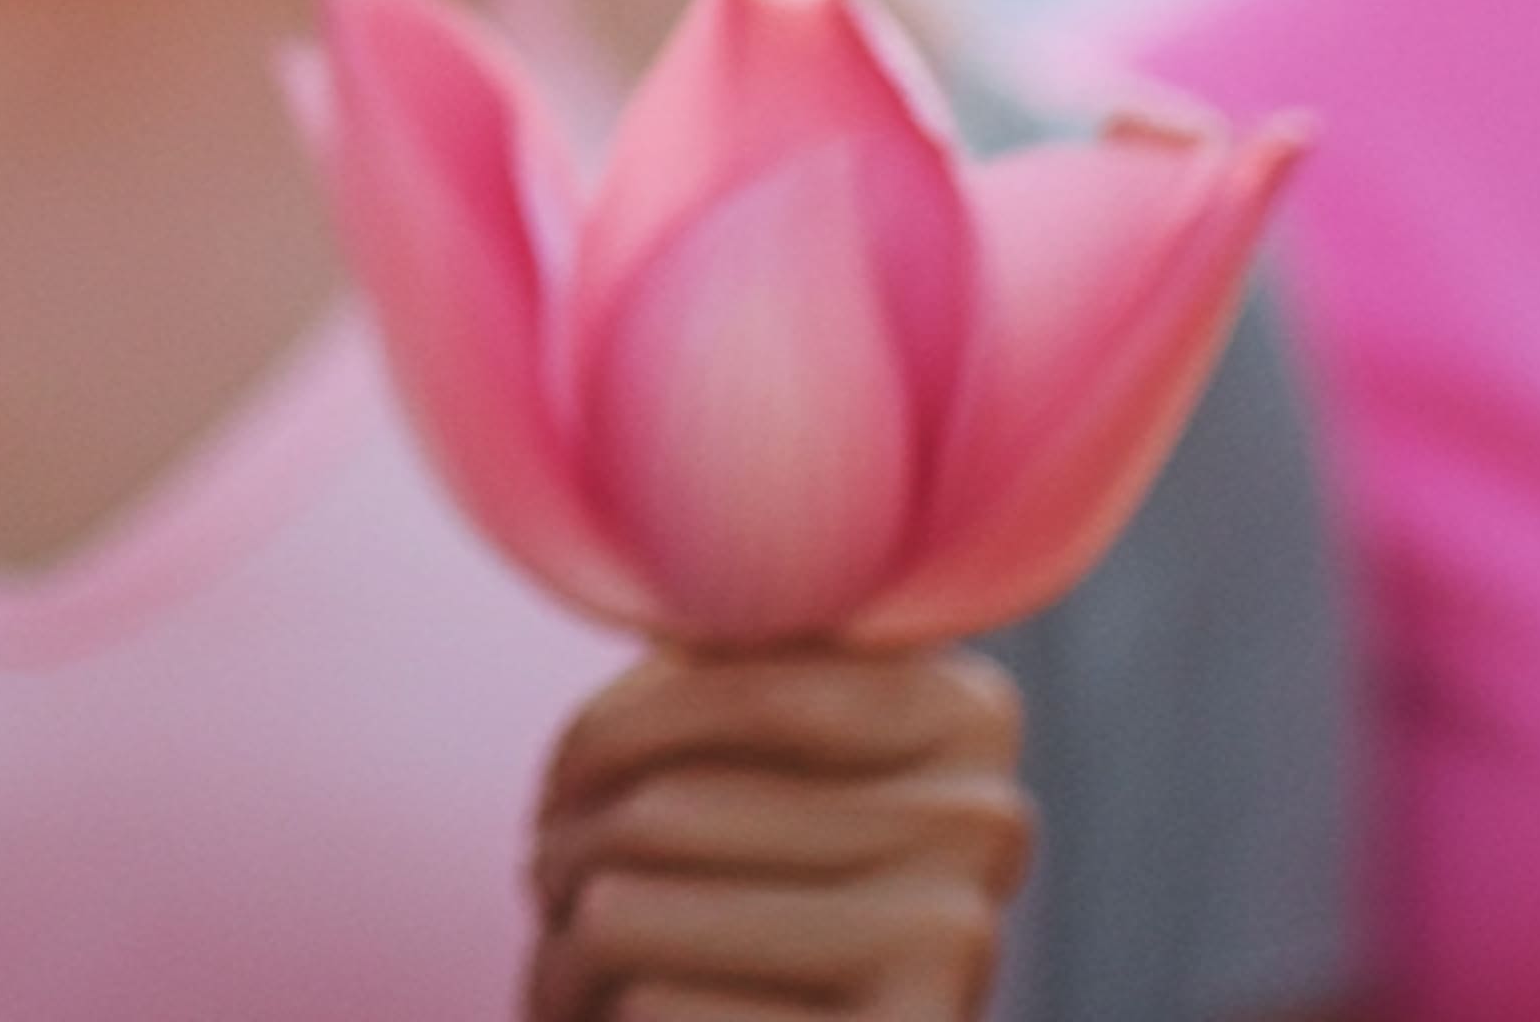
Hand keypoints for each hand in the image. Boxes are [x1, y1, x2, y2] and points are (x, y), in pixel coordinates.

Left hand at [526, 643, 1034, 1021]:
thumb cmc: (761, 895)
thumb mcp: (773, 756)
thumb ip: (742, 658)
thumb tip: (647, 563)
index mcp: (969, 710)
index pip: (733, 681)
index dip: (602, 738)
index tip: (567, 784)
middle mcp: (990, 825)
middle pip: (662, 810)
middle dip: (563, 850)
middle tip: (550, 885)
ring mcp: (952, 952)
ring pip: (626, 913)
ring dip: (560, 947)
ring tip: (572, 964)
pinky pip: (650, 1007)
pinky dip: (596, 1019)